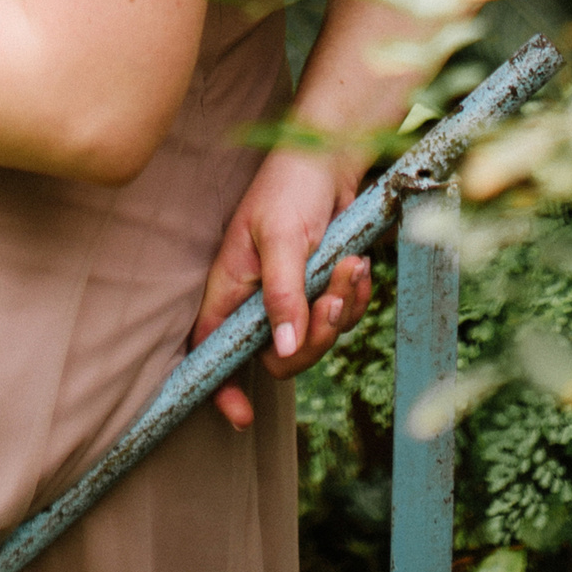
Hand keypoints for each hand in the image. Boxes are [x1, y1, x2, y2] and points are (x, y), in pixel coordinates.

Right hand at [192, 145, 371, 429]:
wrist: (331, 156)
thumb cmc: (291, 186)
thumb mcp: (282, 239)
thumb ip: (282, 295)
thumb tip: (282, 349)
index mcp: (231, 285)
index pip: (212, 348)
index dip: (221, 386)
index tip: (242, 415)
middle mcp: (257, 297)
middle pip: (279, 355)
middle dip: (314, 337)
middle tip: (333, 299)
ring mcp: (292, 294)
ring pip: (315, 339)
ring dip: (341, 310)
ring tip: (351, 267)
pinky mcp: (322, 287)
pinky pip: (341, 317)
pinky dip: (356, 298)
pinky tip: (360, 267)